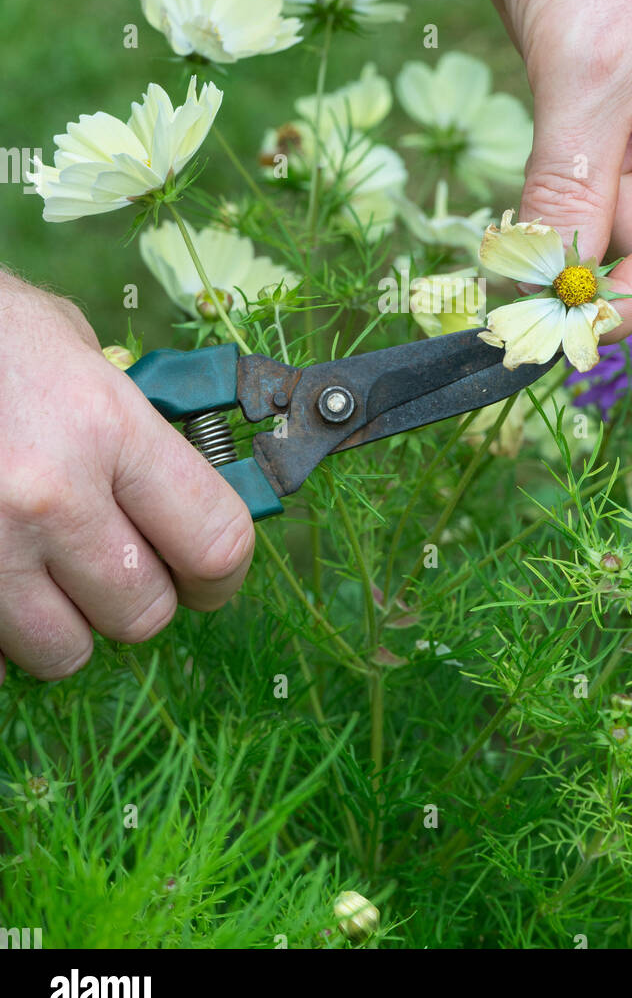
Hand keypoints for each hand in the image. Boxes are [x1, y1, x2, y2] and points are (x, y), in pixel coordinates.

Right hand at [0, 277, 254, 683]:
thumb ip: (129, 421)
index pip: (214, 540)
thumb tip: (172, 483)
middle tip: (116, 566)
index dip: (222, 571)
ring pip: (64, 650)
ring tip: (42, 571)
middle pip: (143, 612)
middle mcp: (51, 495)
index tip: (210, 576)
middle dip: (139, 597)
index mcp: (105, 425)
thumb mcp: (71, 348)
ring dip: (64, 623)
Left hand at [466, 0, 631, 332]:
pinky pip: (585, 188)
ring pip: (612, 221)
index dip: (631, 299)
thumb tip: (540, 295)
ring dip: (565, 199)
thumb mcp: (586, 78)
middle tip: (522, 246)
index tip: (561, 340)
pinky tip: (551, 112)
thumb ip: (570, 196)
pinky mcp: (621, 119)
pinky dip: (554, 183)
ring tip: (557, 103)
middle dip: (588, 241)